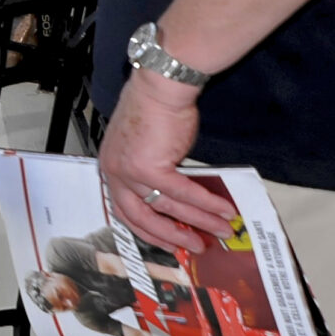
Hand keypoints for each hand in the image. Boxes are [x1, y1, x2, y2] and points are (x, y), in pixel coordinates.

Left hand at [99, 73, 236, 250]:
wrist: (159, 88)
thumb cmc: (155, 112)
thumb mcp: (150, 150)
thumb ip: (159, 176)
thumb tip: (184, 202)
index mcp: (111, 170)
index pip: (125, 211)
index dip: (149, 230)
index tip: (170, 243)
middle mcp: (114, 173)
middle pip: (140, 218)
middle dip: (171, 236)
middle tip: (195, 247)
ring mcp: (128, 172)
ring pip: (166, 208)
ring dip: (198, 221)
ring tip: (222, 230)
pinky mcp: (148, 168)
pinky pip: (181, 193)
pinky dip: (205, 204)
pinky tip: (223, 210)